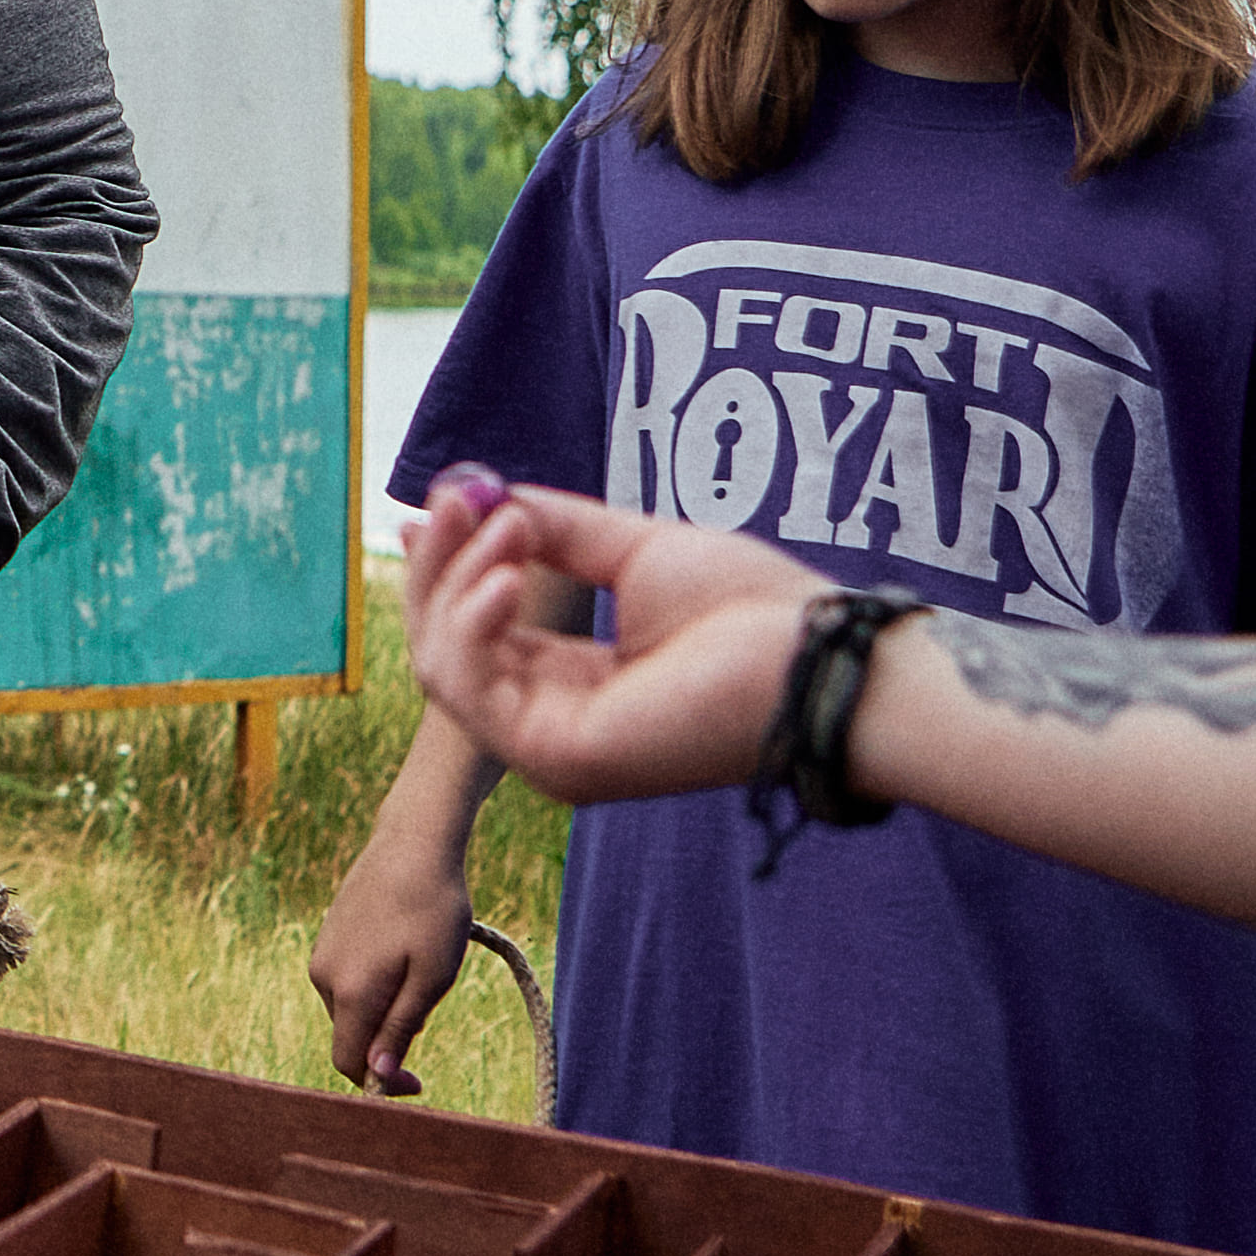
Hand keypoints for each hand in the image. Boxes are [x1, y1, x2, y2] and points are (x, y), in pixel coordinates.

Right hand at [313, 838, 478, 1096]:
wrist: (412, 844)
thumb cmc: (434, 911)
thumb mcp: (433, 977)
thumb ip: (400, 1028)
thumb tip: (377, 1076)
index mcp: (351, 992)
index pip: (349, 1063)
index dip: (381, 1086)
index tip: (419, 1083)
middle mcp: (324, 977)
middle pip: (351, 1035)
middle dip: (388, 1039)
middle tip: (432, 1000)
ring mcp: (322, 954)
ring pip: (351, 1007)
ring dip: (383, 1008)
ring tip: (422, 966)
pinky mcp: (327, 936)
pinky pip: (348, 980)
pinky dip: (374, 984)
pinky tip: (403, 948)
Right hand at [401, 470, 822, 804]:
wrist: (815, 658)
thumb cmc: (752, 611)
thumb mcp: (634, 550)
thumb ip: (554, 531)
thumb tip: (473, 498)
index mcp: (574, 685)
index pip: (477, 632)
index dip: (450, 565)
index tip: (441, 501)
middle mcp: (551, 724)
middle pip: (444, 647)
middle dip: (442, 563)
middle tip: (456, 497)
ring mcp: (548, 749)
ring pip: (442, 664)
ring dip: (458, 582)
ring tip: (508, 528)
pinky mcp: (554, 757)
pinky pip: (467, 685)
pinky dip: (469, 621)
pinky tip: (506, 575)